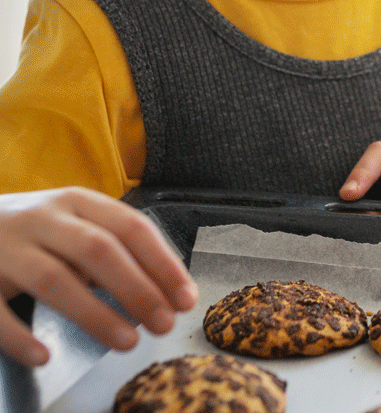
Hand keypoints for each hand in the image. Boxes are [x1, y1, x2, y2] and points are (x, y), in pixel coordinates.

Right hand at [0, 188, 198, 366]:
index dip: (162, 262)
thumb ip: (109, 250)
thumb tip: (161, 288)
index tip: (185, 297)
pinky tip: (44, 356)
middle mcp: (45, 218)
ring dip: (95, 313)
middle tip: (164, 323)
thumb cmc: (33, 231)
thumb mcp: (72, 226)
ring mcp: (8, 246)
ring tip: (126, 342)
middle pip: (99, 250)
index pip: (131, 227)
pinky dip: (20, 336)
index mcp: (78, 202)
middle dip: (138, 289)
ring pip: (55, 279)